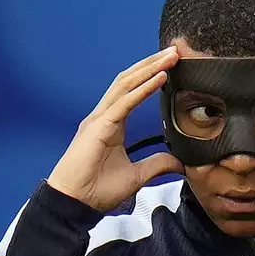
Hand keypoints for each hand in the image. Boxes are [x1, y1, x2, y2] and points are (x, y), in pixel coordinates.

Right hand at [47, 47, 183, 211]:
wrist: (74, 203)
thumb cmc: (97, 189)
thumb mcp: (137, 175)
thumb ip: (157, 164)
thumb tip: (180, 162)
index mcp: (112, 123)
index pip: (133, 90)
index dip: (151, 76)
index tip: (171, 66)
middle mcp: (104, 115)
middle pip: (130, 80)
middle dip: (152, 64)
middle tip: (174, 52)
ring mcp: (99, 118)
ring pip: (127, 84)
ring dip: (150, 68)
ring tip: (170, 57)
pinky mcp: (99, 127)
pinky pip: (124, 102)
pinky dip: (143, 89)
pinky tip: (160, 78)